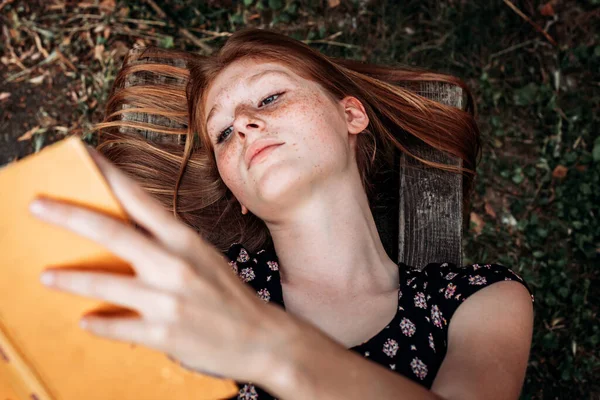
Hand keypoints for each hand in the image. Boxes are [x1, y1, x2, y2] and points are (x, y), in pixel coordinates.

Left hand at [28, 143, 291, 383]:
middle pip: (113, 234)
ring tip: (46, 276)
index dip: (109, 175)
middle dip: (70, 215)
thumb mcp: (203, 258)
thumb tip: (122, 236)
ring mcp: (169, 301)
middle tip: (38, 204)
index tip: (83, 156)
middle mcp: (175, 265)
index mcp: (185, 240)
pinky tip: (86, 321)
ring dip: (70, 280)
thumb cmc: (228, 295)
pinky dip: (98, 324)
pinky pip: (117, 328)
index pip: (140, 199)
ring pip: (105, 284)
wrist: (261, 338)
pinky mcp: (165, 334)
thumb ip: (165, 246)